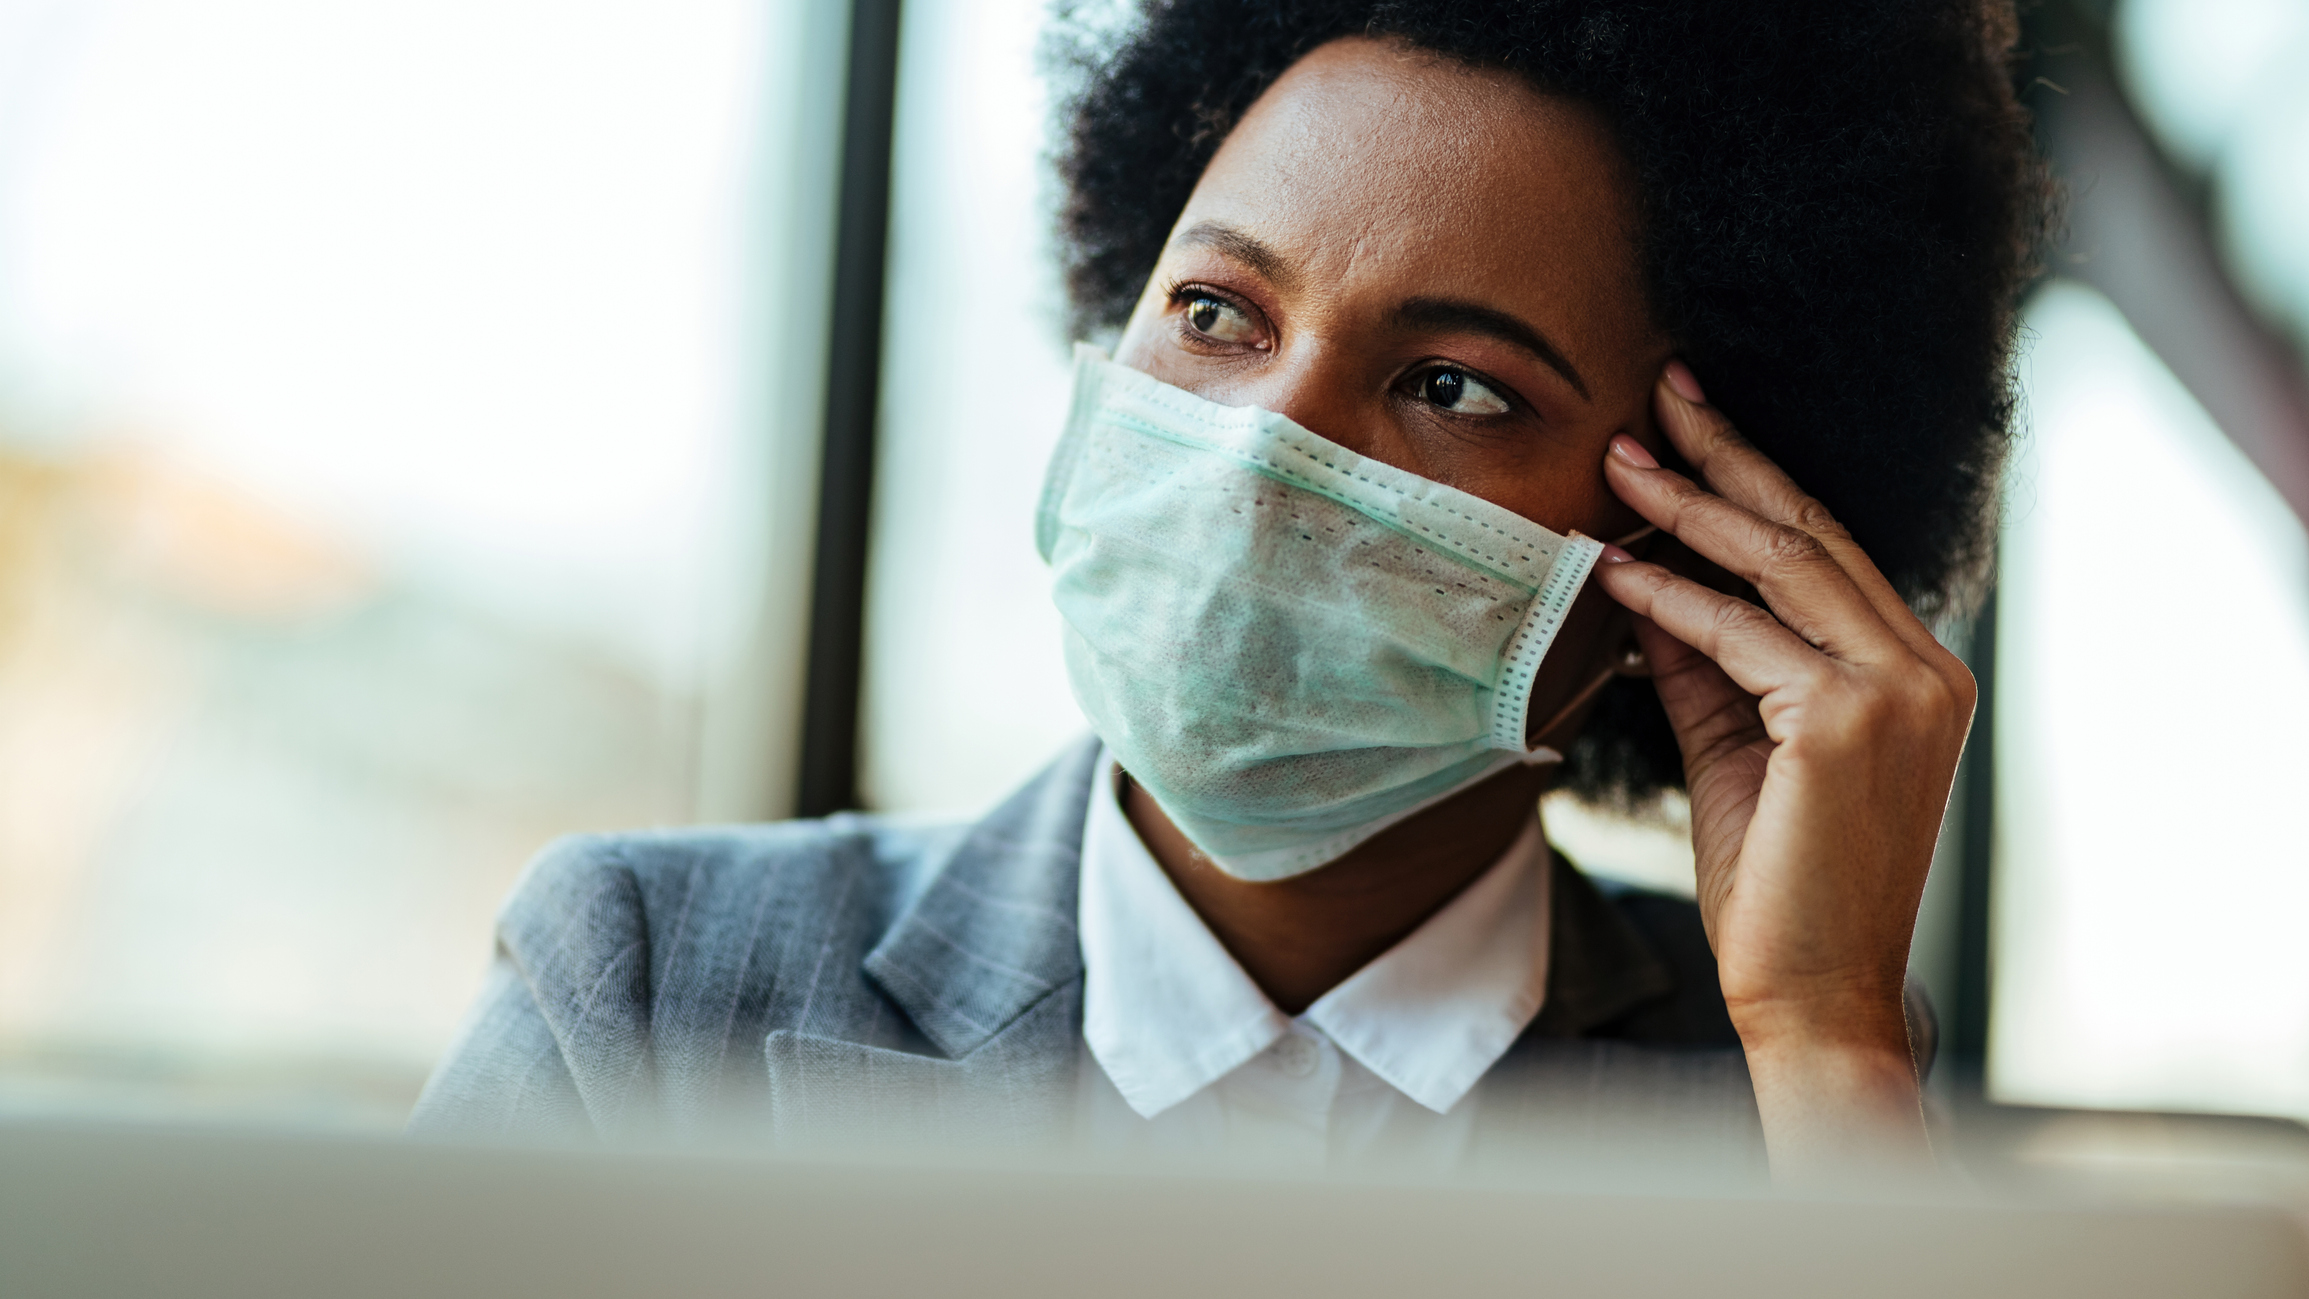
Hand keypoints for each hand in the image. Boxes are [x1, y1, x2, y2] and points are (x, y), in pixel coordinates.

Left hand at [1592, 362, 1973, 1175]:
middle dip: (1727, 457)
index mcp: (1915, 674)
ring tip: (1619, 460)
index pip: (1828, 553)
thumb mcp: (1738, 749)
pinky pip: (1741, 635)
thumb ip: (1707, 665)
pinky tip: (1615, 571)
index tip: (1691, 426)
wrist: (1811, 992)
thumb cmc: (1779, 885)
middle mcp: (1924, 670)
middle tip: (1658, 396)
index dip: (1756, 483)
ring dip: (1687, 507)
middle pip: (1811, 533)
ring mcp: (1897, 691)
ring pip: (1780, 567)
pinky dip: (1672, 599)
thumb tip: (1649, 578)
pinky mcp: (1849, 720)